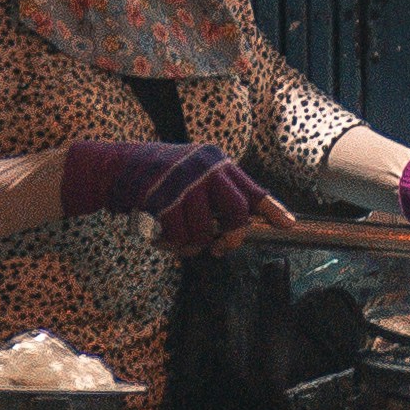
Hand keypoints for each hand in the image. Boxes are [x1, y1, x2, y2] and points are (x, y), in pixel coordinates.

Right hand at [58, 138, 300, 256]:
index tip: (289, 226)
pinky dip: (171, 244)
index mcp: (218, 162)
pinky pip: (178, 236)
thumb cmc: (163, 177)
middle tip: (220, 247)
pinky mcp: (164, 199)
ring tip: (181, 242)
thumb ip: (217, 195)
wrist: (120, 167)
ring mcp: (186, 184)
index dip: (272, 210)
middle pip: (237, 212)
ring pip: (204, 231)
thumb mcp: (196, 174)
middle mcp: (207, 169)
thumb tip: (237, 228)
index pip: (252, 189)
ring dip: (192, 244)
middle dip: (233, 237)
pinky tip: (162, 237)